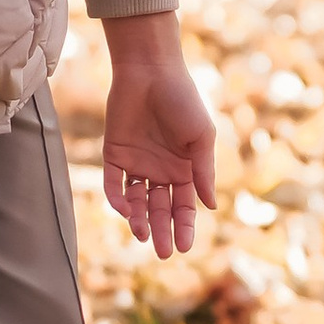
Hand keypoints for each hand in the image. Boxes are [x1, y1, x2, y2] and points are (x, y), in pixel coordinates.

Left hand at [101, 13, 216, 256]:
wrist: (150, 71)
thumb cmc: (182, 100)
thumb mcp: (200, 137)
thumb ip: (203, 171)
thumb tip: (210, 206)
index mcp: (184, 168)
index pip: (184, 205)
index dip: (185, 226)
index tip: (185, 247)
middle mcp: (160, 170)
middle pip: (160, 209)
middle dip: (162, 230)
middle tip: (164, 252)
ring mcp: (136, 164)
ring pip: (136, 201)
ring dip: (138, 219)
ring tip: (142, 235)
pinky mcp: (114, 154)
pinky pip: (113, 183)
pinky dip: (117, 199)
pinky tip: (124, 211)